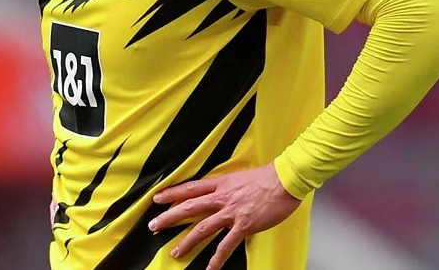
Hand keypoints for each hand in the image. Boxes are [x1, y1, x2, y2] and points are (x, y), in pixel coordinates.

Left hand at [147, 163, 301, 268]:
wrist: (284, 180)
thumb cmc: (266, 177)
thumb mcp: (239, 177)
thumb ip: (226, 186)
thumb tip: (218, 191)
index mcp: (220, 184)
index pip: (190, 188)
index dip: (171, 194)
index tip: (156, 199)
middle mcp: (221, 198)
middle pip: (189, 208)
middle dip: (169, 218)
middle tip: (153, 226)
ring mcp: (231, 212)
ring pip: (202, 228)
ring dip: (187, 241)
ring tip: (176, 252)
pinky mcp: (244, 225)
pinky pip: (227, 244)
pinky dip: (218, 257)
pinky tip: (210, 267)